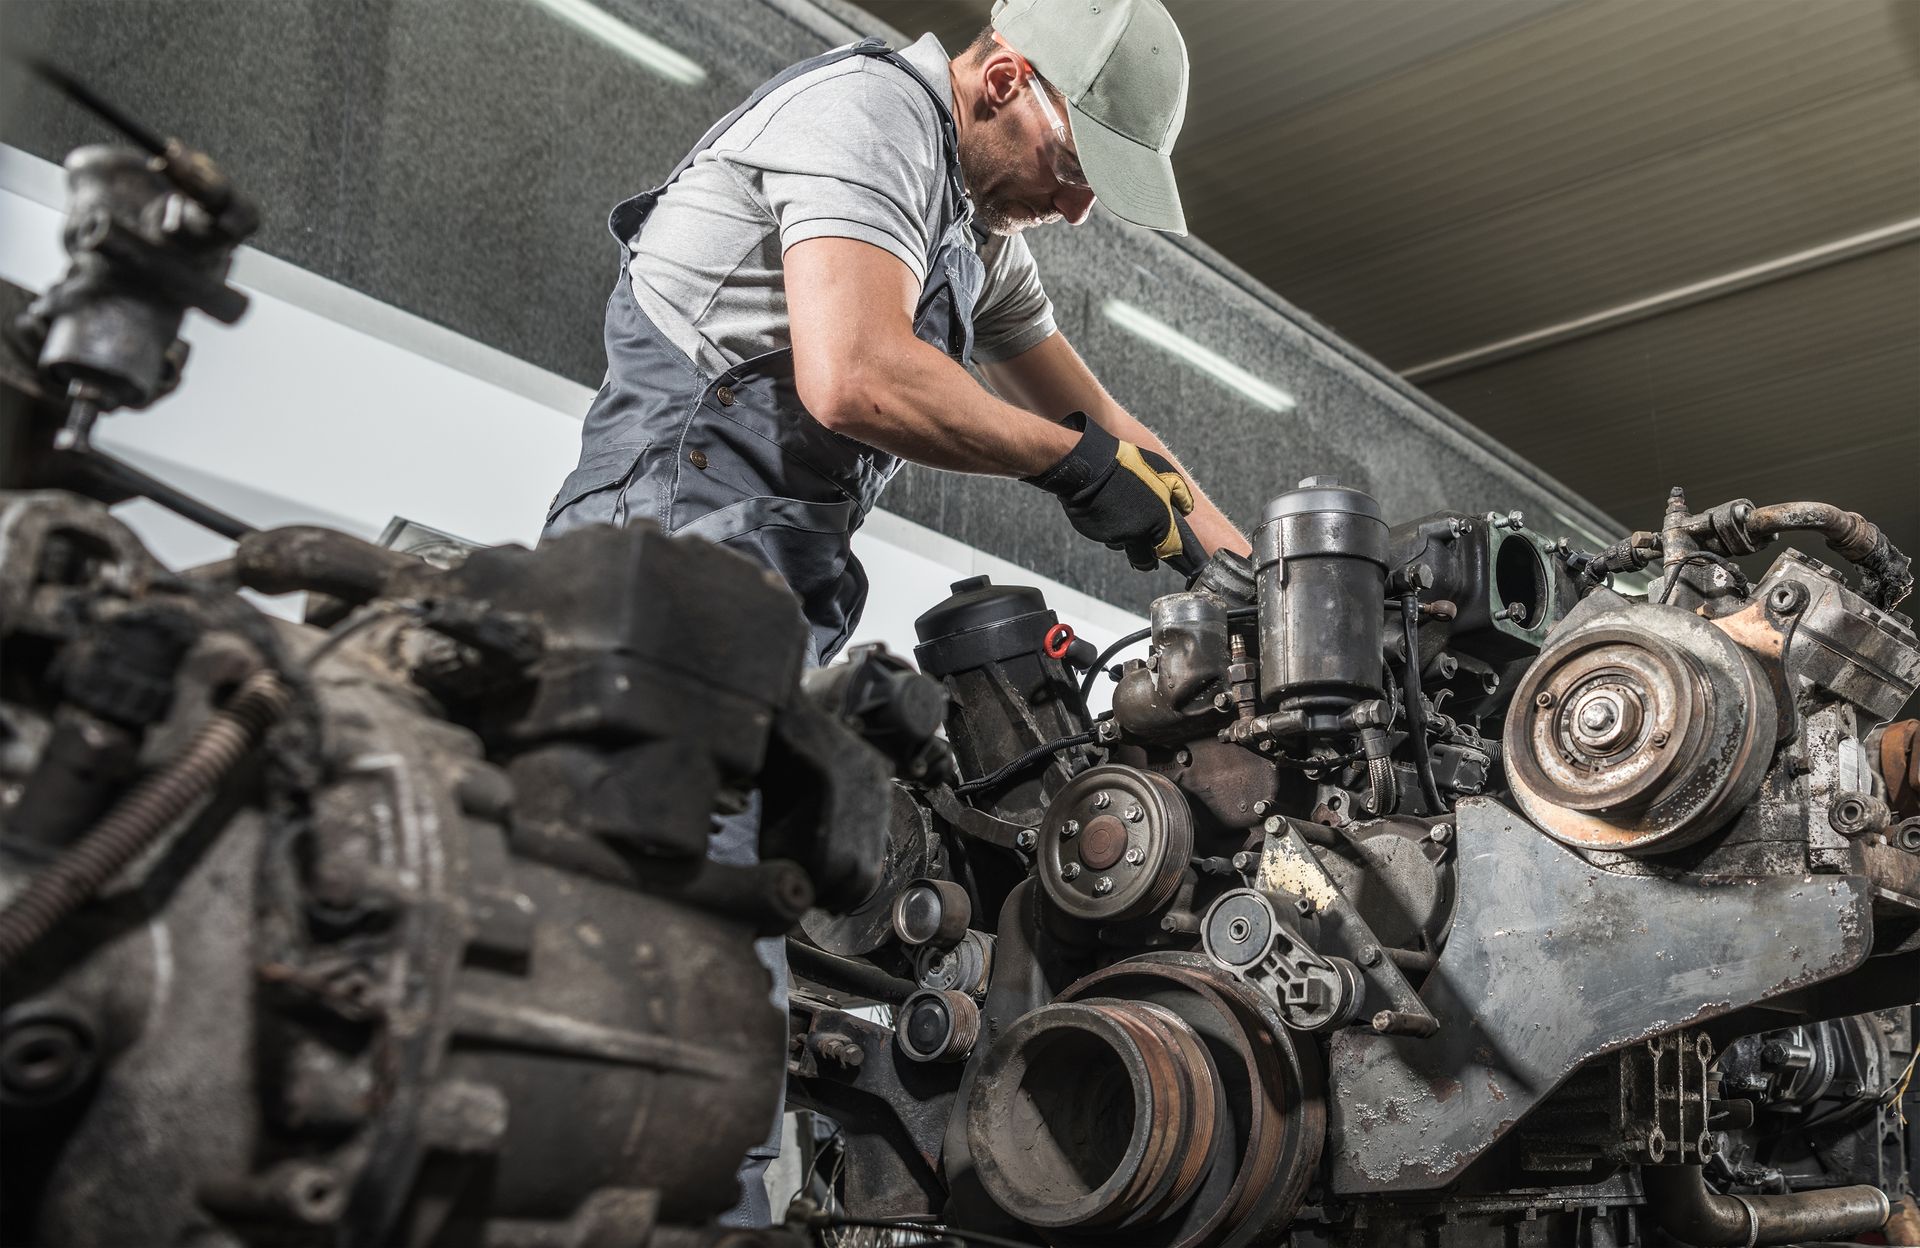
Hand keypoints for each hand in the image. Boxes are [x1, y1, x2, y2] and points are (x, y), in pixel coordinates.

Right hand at [1027, 413, 1198, 571]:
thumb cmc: (1132, 465)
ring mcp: (1114, 537)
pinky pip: (1103, 536)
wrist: (1093, 464)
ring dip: (1123, 537)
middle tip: (1144, 544)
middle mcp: (1138, 536)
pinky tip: (1104, 507)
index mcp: (1159, 524)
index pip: (1170, 550)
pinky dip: (1106, 526)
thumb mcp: (1166, 472)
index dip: (1168, 549)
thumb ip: (1180, 494)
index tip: (1166, 546)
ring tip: (1120, 512)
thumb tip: (1186, 509)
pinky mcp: (1094, 534)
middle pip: (1144, 561)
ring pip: (1121, 546)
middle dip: (1145, 556)